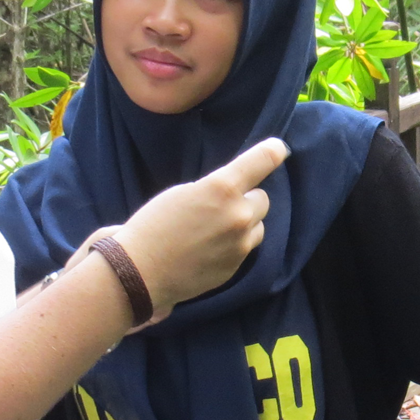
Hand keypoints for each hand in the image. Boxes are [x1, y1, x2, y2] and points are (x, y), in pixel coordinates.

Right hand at [115, 137, 287, 316]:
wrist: (141, 272)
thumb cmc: (153, 225)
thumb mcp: (184, 193)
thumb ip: (215, 189)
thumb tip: (236, 192)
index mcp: (223, 188)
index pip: (260, 162)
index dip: (272, 152)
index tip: (279, 148)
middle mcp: (239, 215)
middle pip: (262, 199)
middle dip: (246, 199)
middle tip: (221, 205)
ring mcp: (240, 244)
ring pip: (258, 226)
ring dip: (244, 224)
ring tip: (215, 230)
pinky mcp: (236, 267)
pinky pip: (245, 248)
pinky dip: (234, 245)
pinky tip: (209, 249)